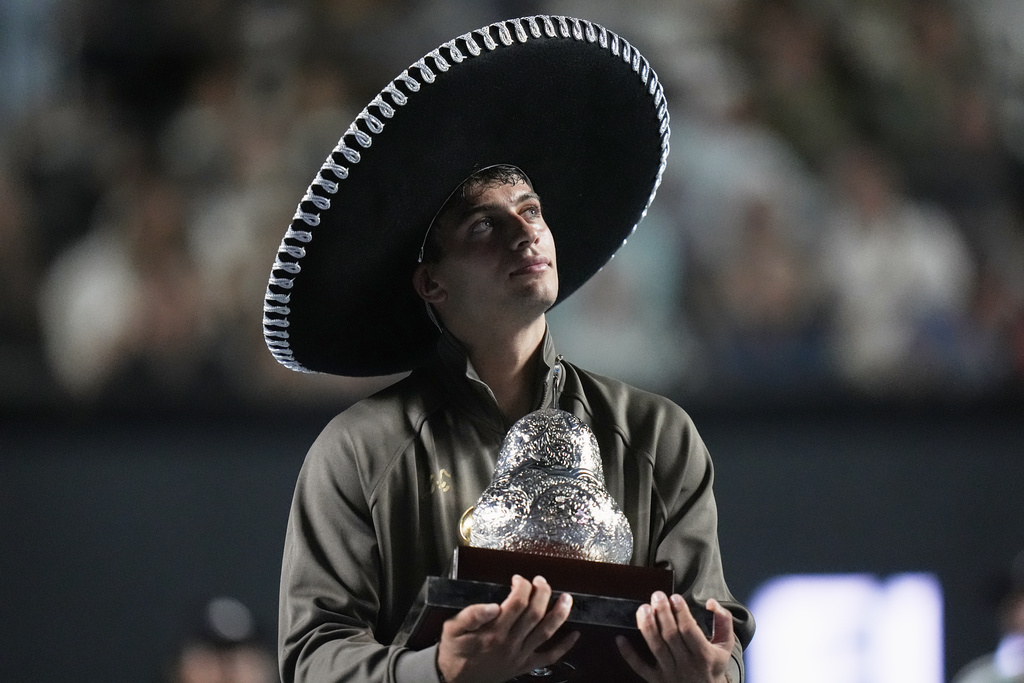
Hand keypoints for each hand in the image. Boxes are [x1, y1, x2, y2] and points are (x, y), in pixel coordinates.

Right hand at [437, 574, 579, 682]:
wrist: (454, 680)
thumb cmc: (454, 651)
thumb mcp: (453, 629)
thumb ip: (472, 615)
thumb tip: (494, 605)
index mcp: (493, 632)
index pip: (516, 602)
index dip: (522, 586)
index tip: (518, 579)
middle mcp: (509, 643)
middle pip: (534, 614)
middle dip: (542, 593)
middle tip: (541, 581)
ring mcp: (519, 655)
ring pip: (545, 632)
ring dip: (559, 614)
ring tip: (567, 598)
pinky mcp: (524, 665)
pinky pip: (549, 657)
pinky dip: (564, 647)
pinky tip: (574, 635)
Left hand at [616, 592, 734, 682]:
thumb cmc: (713, 666)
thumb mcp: (726, 645)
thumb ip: (723, 621)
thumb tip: (711, 602)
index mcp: (704, 655)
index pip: (689, 630)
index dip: (681, 612)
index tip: (675, 597)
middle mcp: (686, 665)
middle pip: (671, 636)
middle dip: (663, 613)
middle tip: (657, 596)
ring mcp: (670, 673)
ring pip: (656, 647)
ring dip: (647, 626)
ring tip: (643, 608)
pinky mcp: (656, 680)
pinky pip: (640, 667)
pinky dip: (628, 653)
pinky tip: (620, 638)